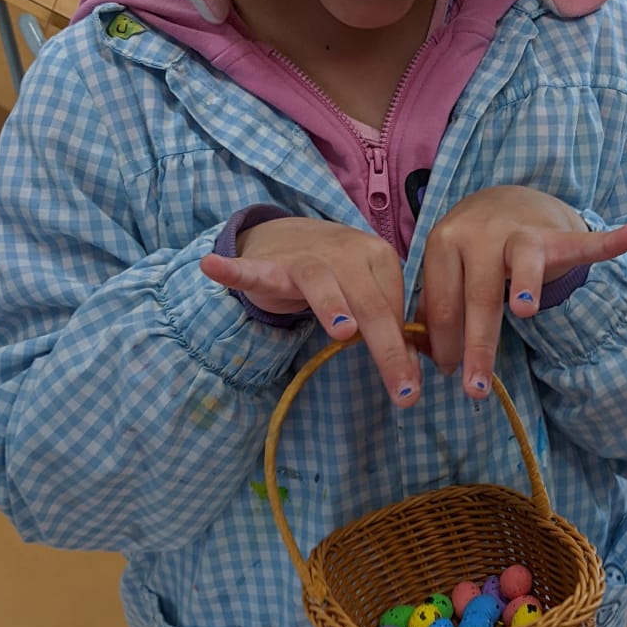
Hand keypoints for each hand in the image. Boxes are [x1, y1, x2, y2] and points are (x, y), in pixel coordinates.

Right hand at [201, 218, 421, 405]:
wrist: (286, 235)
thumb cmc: (337, 274)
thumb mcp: (368, 292)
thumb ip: (388, 325)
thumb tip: (414, 373)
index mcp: (378, 257)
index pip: (396, 306)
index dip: (405, 348)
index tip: (411, 388)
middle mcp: (346, 252)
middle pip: (370, 303)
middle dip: (388, 349)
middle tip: (403, 391)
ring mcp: (305, 257)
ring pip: (321, 283)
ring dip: (332, 305)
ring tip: (343, 332)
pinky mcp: (269, 266)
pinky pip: (252, 271)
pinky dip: (234, 272)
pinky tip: (213, 267)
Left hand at [420, 187, 626, 396]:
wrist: (505, 200)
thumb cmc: (471, 250)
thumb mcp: (447, 270)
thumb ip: (439, 306)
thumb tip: (430, 358)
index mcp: (443, 244)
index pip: (442, 302)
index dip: (444, 343)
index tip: (449, 374)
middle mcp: (478, 233)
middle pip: (478, 296)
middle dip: (476, 346)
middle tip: (474, 387)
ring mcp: (518, 232)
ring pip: (520, 267)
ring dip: (524, 287)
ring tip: (524, 312)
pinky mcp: (554, 234)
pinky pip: (582, 242)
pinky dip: (608, 242)